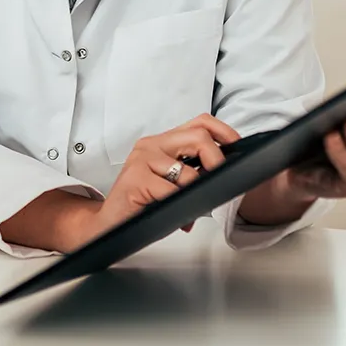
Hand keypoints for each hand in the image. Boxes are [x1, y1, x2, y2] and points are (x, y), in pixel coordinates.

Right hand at [94, 114, 238, 234]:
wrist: (109, 223)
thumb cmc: (143, 203)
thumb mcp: (171, 182)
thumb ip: (192, 172)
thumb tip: (224, 174)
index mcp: (162, 142)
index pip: (200, 122)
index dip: (224, 132)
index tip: (237, 148)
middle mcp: (151, 145)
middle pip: (198, 137)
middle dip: (216, 161)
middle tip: (217, 180)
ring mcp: (141, 160)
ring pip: (188, 171)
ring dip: (193, 193)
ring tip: (185, 205)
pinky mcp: (135, 179)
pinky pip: (171, 192)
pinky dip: (177, 205)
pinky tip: (171, 213)